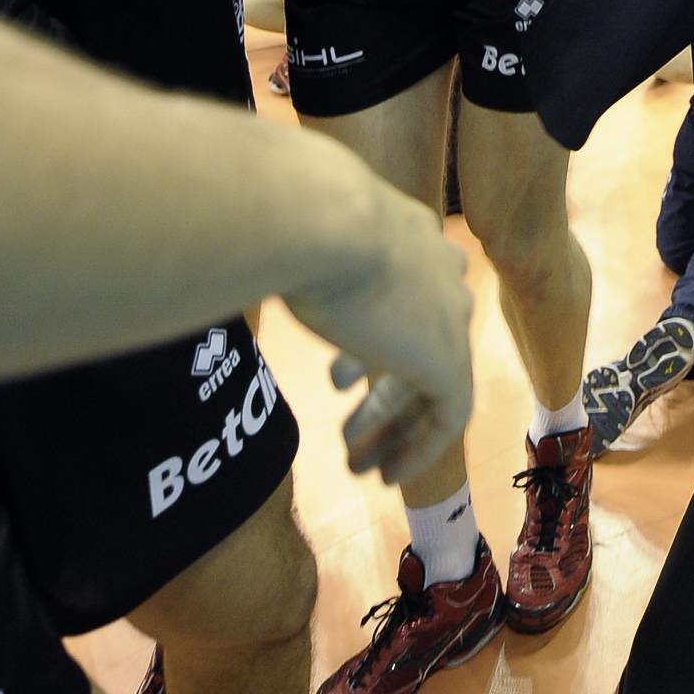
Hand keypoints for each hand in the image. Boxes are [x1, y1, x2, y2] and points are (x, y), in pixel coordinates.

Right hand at [287, 193, 473, 486]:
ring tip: (356, 466)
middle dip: (379, 396)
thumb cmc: (288, 219)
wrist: (320, 219)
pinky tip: (387, 474)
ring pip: (430, 383)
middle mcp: (437, 272)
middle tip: (345, 433)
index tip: (336, 382)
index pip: (399, 299)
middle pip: (416, 344)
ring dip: (391, 428)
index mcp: (407, 235)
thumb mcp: (295, 233)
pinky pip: (448, 414)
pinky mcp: (449, 356)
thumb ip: (289, 249)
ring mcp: (448, 314)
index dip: (366, 347)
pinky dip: (419, 446)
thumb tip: (244, 251)